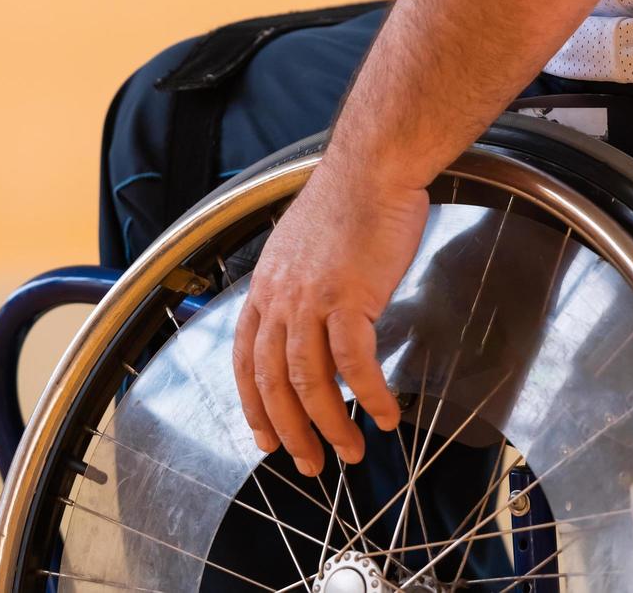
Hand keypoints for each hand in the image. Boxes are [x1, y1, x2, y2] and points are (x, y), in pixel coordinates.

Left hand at [231, 151, 427, 475]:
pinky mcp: (349, 297)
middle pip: (273, 381)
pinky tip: (386, 415)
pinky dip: (370, 396)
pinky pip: (355, 363)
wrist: (372, 168)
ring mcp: (310, 298)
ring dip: (332, 424)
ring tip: (352, 452)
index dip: (253, 405)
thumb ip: (297, 290)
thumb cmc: (347, 204)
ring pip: (310, 381)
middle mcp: (278, 296)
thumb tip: (307, 326)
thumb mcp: (302, 249)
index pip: (245, 359)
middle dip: (290, 431)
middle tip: (311, 464)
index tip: (266, 439)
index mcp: (264, 287)